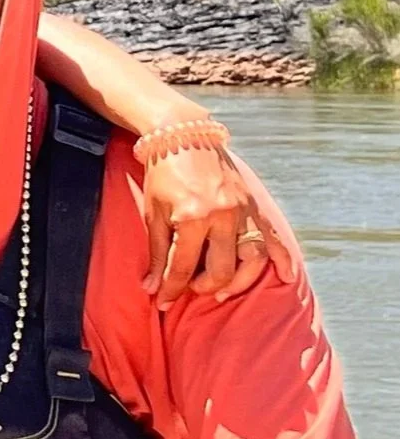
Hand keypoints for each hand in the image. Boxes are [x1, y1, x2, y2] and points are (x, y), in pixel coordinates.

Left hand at [141, 147, 292, 306]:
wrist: (183, 135)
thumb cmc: (163, 175)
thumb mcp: (153, 213)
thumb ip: (157, 253)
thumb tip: (152, 288)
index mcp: (191, 217)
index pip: (183, 267)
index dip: (170, 289)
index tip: (163, 302)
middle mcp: (221, 216)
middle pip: (221, 269)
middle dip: (205, 287)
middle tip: (192, 289)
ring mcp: (242, 209)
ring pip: (251, 258)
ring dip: (239, 281)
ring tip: (223, 290)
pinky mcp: (253, 202)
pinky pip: (273, 235)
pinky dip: (283, 257)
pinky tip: (287, 275)